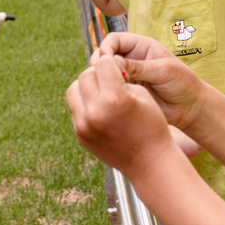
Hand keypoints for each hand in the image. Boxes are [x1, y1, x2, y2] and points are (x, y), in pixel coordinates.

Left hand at [66, 53, 175, 173]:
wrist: (149, 162)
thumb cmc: (151, 125)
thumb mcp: (142, 94)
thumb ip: (120, 77)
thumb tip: (101, 66)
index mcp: (114, 98)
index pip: (102, 64)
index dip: (110, 63)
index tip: (115, 66)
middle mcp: (95, 111)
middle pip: (85, 76)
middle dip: (97, 74)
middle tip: (109, 80)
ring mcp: (83, 125)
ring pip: (74, 90)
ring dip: (86, 87)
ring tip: (101, 92)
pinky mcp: (80, 134)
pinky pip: (75, 108)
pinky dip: (85, 104)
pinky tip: (100, 109)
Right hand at [92, 33, 205, 130]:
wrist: (189, 109)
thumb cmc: (182, 84)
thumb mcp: (162, 71)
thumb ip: (138, 67)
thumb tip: (111, 63)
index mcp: (141, 46)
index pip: (113, 40)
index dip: (105, 48)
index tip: (104, 62)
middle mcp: (131, 59)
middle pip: (104, 55)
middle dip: (100, 65)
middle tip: (103, 78)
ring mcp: (127, 76)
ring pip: (104, 74)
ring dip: (102, 80)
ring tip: (110, 89)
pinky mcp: (125, 92)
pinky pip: (109, 89)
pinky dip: (107, 92)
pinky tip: (112, 99)